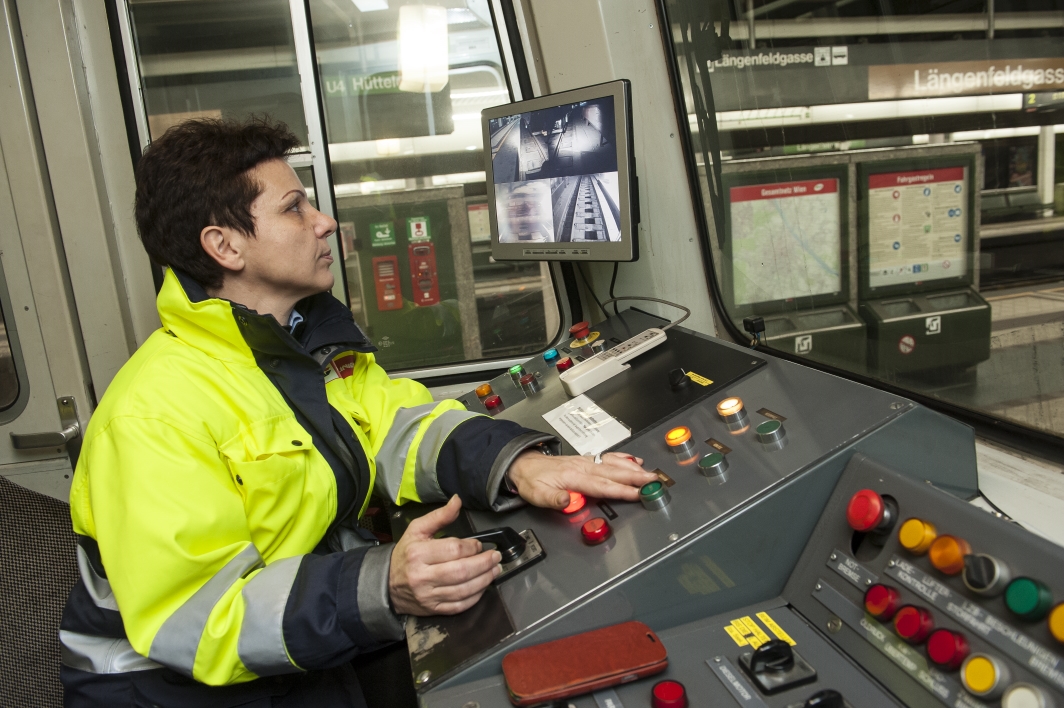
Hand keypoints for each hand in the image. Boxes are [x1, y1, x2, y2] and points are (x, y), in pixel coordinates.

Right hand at [388, 495, 500, 615]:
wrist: (387, 584)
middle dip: (484, 563)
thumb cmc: (406, 554)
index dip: (472, 547)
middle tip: (496, 557)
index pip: (453, 550)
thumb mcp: (417, 530)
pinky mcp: (433, 609)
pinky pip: (459, 606)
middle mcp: (422, 576)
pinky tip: (483, 587)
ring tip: (495, 570)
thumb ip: (439, 516)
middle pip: (461, 571)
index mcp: (418, 553)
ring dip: (485, 580)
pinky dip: (475, 597)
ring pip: (463, 590)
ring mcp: (428, 596)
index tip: (479, 545)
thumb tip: (457, 500)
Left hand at [506, 451, 657, 509]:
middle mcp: (583, 467)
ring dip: (632, 468)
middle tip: (653, 481)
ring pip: (613, 464)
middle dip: (635, 477)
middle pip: (614, 472)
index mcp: (573, 477)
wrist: (524, 465)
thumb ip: (553, 500)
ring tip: (649, 473)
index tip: (638, 494)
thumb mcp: (537, 495)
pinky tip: (633, 460)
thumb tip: (567, 501)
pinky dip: (622, 458)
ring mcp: (586, 462)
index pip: (602, 486)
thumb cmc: (532, 481)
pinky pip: (608, 457)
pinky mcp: (586, 460)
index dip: (622, 490)